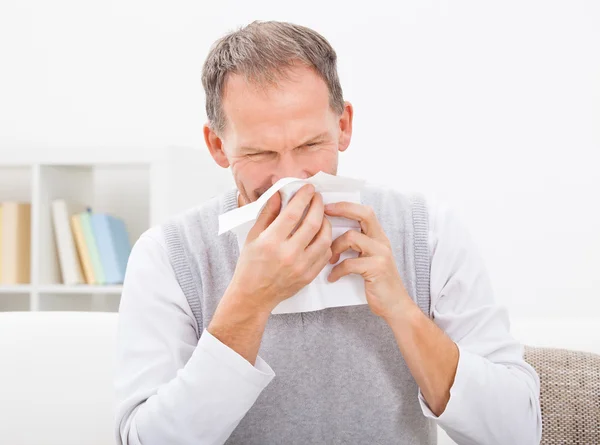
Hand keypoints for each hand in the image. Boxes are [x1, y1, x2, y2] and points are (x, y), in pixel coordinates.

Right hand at [226, 184, 332, 314]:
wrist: (253, 296)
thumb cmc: (250, 265)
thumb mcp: (253, 236)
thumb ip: (267, 214)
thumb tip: (279, 194)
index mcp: (271, 242)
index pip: (293, 213)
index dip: (303, 197)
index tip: (308, 188)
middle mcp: (288, 254)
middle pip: (313, 223)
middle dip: (318, 205)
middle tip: (317, 197)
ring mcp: (301, 267)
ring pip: (324, 239)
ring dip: (326, 222)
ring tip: (321, 215)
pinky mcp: (309, 276)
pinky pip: (325, 254)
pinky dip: (326, 241)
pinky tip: (321, 234)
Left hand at [324, 202, 415, 319]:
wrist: (395, 306)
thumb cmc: (378, 283)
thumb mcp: (369, 259)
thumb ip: (357, 247)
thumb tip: (331, 237)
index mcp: (379, 238)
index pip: (365, 212)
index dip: (346, 206)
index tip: (327, 206)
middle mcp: (382, 242)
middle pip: (364, 215)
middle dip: (342, 210)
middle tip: (324, 214)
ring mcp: (381, 254)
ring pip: (351, 237)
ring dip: (334, 247)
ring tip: (329, 260)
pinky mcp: (376, 268)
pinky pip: (349, 263)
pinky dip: (337, 270)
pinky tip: (332, 277)